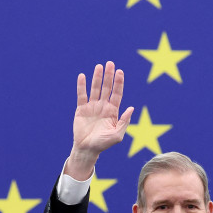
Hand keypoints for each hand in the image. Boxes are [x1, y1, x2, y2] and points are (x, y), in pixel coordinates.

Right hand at [67, 61, 134, 177]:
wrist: (87, 149)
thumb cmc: (103, 144)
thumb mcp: (117, 135)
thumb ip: (124, 121)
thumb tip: (132, 108)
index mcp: (113, 111)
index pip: (117, 93)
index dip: (118, 82)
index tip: (120, 71)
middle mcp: (103, 106)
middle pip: (106, 87)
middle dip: (108, 76)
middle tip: (110, 63)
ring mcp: (92, 107)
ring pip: (95, 89)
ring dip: (97, 77)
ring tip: (99, 66)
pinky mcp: (81, 109)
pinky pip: (81, 95)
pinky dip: (81, 86)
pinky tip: (82, 76)